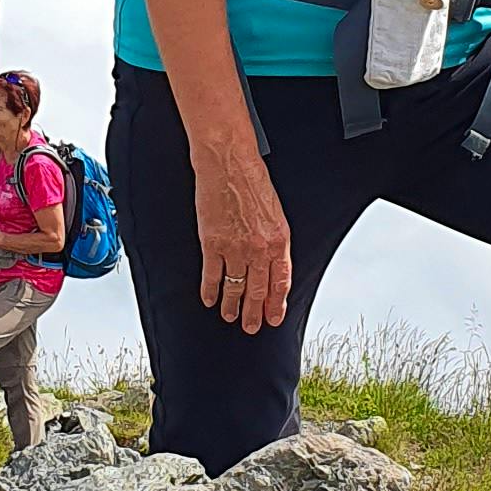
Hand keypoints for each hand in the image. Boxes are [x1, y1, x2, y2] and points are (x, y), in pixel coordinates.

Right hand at [194, 141, 293, 331]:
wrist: (229, 163)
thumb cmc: (252, 180)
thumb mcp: (275, 212)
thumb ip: (274, 240)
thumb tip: (271, 263)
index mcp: (279, 240)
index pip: (280, 281)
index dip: (276, 303)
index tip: (273, 317)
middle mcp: (259, 248)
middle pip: (258, 290)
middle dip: (255, 313)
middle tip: (252, 327)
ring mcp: (235, 248)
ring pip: (235, 287)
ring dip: (233, 306)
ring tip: (231, 317)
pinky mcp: (212, 243)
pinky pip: (212, 275)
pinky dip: (210, 291)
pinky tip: (210, 300)